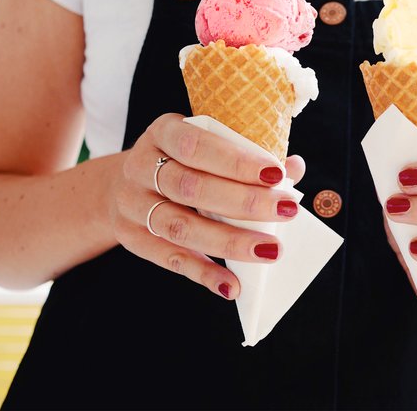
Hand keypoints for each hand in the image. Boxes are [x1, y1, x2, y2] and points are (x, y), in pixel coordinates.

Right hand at [109, 114, 304, 299]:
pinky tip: (232, 285)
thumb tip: (294, 167)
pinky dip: (203, 274)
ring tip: (270, 251)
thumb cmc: (181, 161)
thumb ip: (248, 155)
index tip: (276, 173)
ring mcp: (133, 205)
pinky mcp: (132, 238)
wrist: (121, 184)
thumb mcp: (205, 146)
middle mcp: (141, 167)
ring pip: (180, 227)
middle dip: (243, 202)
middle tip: (287, 211)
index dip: (236, 161)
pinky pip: (170, 260)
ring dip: (229, 242)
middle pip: (191, 187)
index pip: (197, 145)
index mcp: (163, 132)